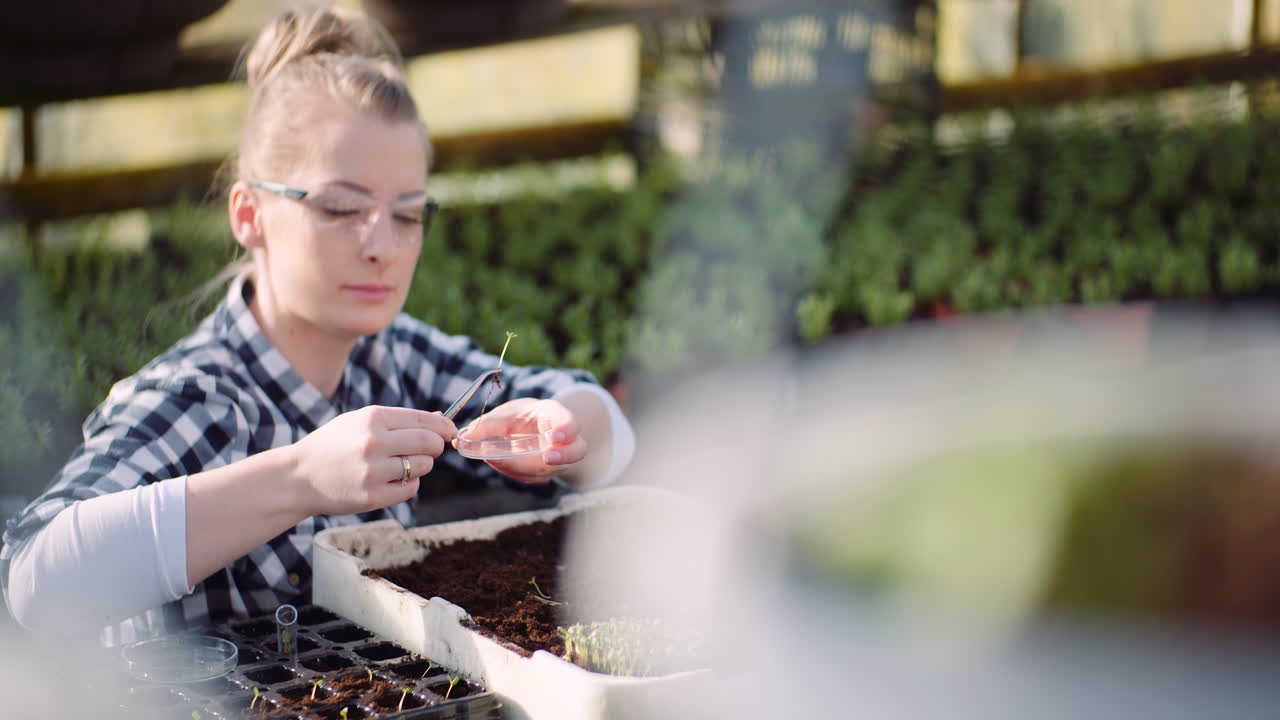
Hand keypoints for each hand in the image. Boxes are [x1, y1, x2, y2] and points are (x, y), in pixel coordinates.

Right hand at [291, 406, 455, 514]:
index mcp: (372, 418)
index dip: (444, 426)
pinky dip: (408, 485)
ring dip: (420, 467)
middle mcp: (374, 443)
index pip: (425, 420)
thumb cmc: (331, 446)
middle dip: (436, 446)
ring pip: (422, 467)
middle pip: (430, 443)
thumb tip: (439, 418)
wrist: (297, 477)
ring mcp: (373, 471)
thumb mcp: (357, 421)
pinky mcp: (372, 496)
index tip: (449, 432)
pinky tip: (390, 480)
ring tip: (399, 466)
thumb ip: (398, 420)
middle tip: (430, 450)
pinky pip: (410, 489)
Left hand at [458, 398, 586, 483]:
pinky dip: (516, 472)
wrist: (530, 429)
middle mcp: (566, 440)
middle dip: (562, 456)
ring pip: (552, 469)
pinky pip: (535, 478)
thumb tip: (461, 439)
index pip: (569, 422)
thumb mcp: (505, 414)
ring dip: (524, 467)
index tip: (557, 436)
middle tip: (547, 459)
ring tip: (496, 459)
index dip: (566, 429)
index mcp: (556, 416)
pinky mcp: (548, 474)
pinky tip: (499, 462)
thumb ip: (486, 425)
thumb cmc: (520, 418)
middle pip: (575, 451)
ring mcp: (560, 460)